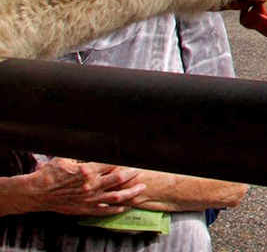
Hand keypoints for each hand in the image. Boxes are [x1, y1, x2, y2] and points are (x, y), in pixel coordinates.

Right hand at [25, 158, 145, 214]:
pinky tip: (125, 206)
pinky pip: (104, 211)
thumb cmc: (50, 173)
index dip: (125, 159)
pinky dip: (116, 209)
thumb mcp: (66, 157)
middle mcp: (91, 185)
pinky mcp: (84, 209)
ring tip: (141, 188)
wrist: (36, 193)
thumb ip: (83, 153)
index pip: (112, 163)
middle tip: (141, 170)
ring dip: (131, 192)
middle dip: (133, 173)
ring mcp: (89, 199)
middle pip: (119, 179)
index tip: (134, 156)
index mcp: (87, 170)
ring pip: (116, 197)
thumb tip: (94, 143)